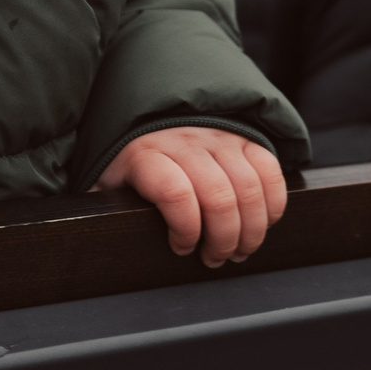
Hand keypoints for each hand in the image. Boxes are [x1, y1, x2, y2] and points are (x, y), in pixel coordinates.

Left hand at [99, 127, 288, 266]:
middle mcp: (184, 140)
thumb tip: (99, 242)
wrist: (148, 111)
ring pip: (248, 187)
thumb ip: (104, 208)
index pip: (174, 192)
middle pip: (218, 196)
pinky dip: (272, 203)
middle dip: (223, 240)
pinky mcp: (243, 136)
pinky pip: (269, 170)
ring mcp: (217, 135)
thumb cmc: (128, 161)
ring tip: (238, 249)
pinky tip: (261, 222)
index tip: (182, 249)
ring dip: (250, 229)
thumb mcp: (106, 183)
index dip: (184, 230)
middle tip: (215, 259)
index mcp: (146, 154)